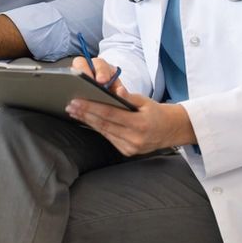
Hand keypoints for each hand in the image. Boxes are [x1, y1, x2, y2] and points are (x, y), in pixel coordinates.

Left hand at [65, 68, 196, 156]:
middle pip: (104, 124)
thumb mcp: (147, 101)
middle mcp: (135, 139)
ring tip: (75, 112)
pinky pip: (109, 138)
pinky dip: (98, 129)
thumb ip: (130, 97)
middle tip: (70, 106)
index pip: (110, 114)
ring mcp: (130, 148)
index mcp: (140, 124)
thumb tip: (117, 90)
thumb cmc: (156, 112)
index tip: (77, 101)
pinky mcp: (127, 152)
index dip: (91, 107)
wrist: (171, 130)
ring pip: (104, 132)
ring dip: (88, 121)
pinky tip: (88, 120)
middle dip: (85, 114)